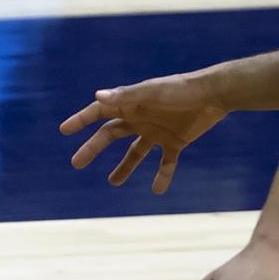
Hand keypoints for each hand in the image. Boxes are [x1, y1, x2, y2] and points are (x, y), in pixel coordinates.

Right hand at [61, 74, 226, 193]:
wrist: (213, 95)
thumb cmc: (180, 90)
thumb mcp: (151, 92)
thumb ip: (126, 95)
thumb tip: (97, 97)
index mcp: (130, 104)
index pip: (99, 112)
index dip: (81, 120)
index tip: (64, 131)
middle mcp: (140, 118)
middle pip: (110, 135)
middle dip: (93, 148)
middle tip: (76, 163)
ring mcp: (157, 131)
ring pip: (135, 152)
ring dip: (124, 167)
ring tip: (113, 183)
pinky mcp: (175, 142)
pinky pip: (166, 162)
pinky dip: (162, 175)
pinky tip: (157, 190)